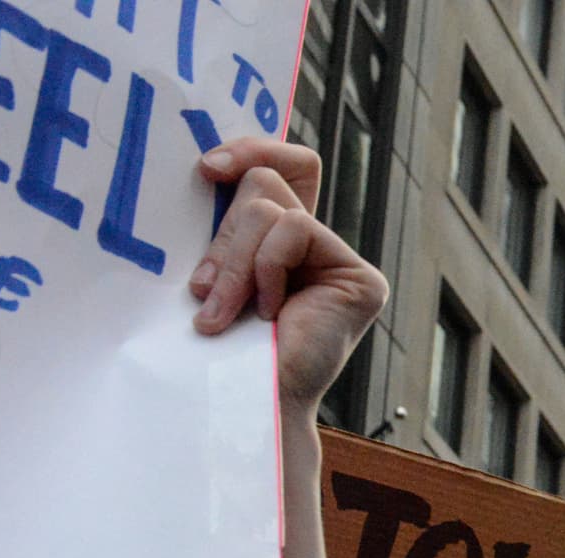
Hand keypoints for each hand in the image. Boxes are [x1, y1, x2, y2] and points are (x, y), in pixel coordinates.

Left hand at [188, 139, 386, 424]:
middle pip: (265, 184)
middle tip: (203, 291)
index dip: (252, 149)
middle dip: (223, 237)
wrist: (243, 401)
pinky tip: (270, 312)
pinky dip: (266, 267)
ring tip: (224, 313)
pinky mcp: (361, 279)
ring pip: (270, 205)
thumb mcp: (214, 268)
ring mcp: (344, 263)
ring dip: (235, 260)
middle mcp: (320, 249)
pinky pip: (293, 228)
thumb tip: (210, 168)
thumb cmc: (216, 348)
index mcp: (285, 244)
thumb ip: (226, 225)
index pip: (284, 165)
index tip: (206, 170)